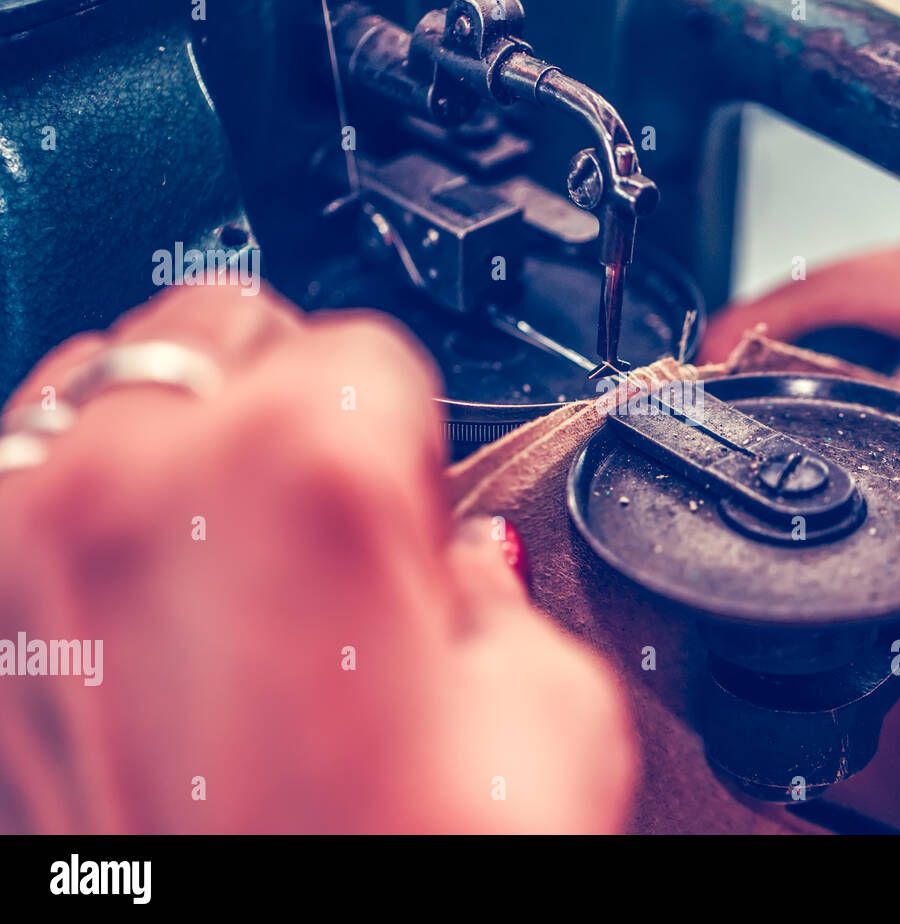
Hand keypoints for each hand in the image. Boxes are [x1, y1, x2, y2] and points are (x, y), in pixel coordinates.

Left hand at [0, 280, 634, 832]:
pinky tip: (141, 580)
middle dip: (288, 398)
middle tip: (326, 522)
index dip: (410, 433)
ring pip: (106, 378)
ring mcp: (22, 546)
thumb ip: (509, 593)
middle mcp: (141, 483)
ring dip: (176, 434)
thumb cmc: (399, 874)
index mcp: (309, 470)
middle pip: (225, 327)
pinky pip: (19, 476)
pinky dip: (78, 495)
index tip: (410, 502)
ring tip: (229, 548)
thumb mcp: (550, 716)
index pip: (372, 347)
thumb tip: (462, 562)